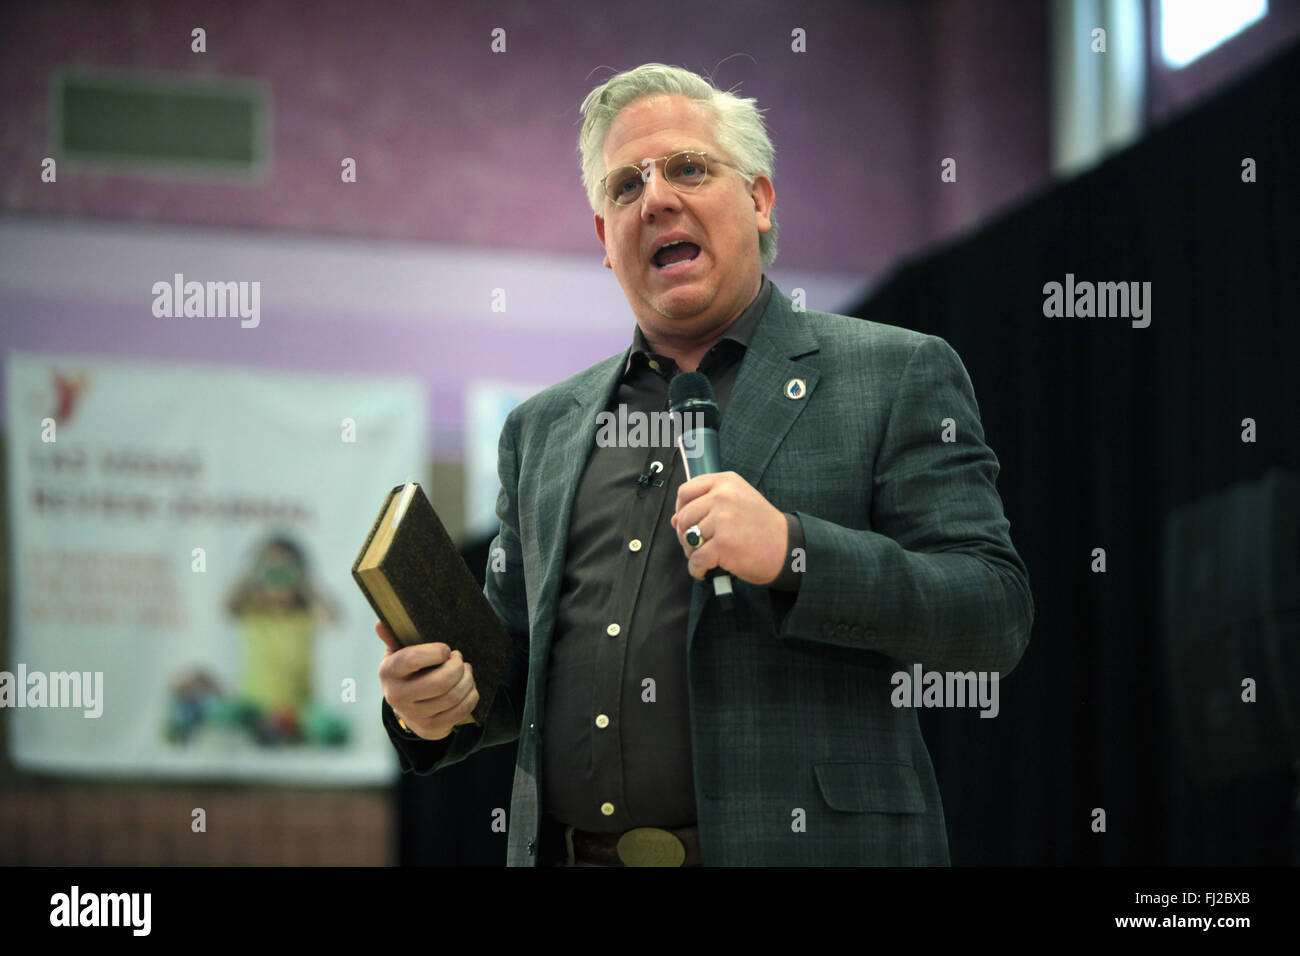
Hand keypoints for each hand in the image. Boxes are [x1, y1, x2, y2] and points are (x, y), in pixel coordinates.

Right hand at [375, 621, 477, 740]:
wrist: (406, 704)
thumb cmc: (408, 670)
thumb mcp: (398, 652)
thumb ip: (393, 636)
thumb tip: (381, 623)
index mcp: (388, 671)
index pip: (412, 659)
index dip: (437, 652)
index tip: (446, 649)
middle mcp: (397, 696)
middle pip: (439, 682)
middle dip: (458, 667)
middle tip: (460, 659)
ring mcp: (414, 715)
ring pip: (453, 696)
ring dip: (468, 680)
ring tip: (466, 671)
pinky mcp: (430, 728)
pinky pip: (460, 711)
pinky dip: (471, 696)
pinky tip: (468, 687)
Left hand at [671, 471, 787, 584]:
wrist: (787, 547)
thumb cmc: (762, 527)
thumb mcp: (738, 502)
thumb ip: (707, 505)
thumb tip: (674, 520)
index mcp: (726, 482)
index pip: (685, 491)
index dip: (680, 508)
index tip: (685, 521)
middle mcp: (723, 497)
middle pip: (684, 517)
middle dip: (685, 535)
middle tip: (698, 545)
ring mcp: (723, 520)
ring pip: (688, 539)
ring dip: (692, 553)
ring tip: (706, 557)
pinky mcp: (723, 545)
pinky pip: (696, 560)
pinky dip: (698, 569)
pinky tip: (706, 570)